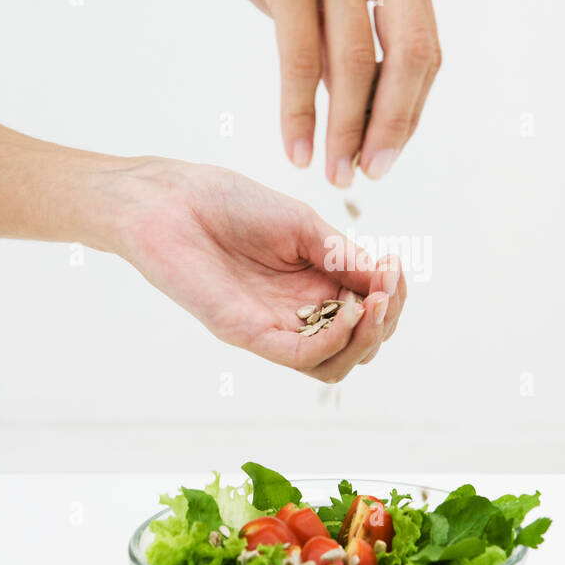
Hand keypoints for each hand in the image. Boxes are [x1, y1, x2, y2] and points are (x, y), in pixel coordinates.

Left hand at [115, 157, 404, 380]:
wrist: (170, 201)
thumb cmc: (229, 203)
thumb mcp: (302, 224)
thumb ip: (342, 255)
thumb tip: (386, 280)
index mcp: (314, 285)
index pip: (368, 312)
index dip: (391, 296)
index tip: (395, 265)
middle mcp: (298, 313)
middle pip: (359, 344)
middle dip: (386, 320)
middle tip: (389, 288)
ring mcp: (273, 326)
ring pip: (335, 363)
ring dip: (366, 338)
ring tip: (374, 304)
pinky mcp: (247, 333)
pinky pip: (299, 357)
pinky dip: (333, 341)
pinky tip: (349, 313)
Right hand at [153, 0, 440, 185]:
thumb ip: (353, 33)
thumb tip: (371, 116)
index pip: (426, 45)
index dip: (412, 109)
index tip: (389, 153)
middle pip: (410, 56)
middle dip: (394, 126)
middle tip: (373, 172)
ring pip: (355, 63)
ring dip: (345, 130)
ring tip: (334, 171)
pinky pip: (301, 58)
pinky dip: (300, 112)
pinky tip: (295, 148)